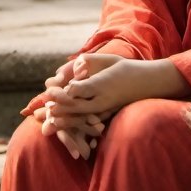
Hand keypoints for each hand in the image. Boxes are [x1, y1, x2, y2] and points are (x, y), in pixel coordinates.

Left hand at [28, 52, 184, 159]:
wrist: (149, 84)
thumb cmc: (128, 68)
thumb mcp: (110, 60)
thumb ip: (91, 62)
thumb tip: (76, 62)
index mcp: (100, 84)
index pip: (76, 90)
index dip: (60, 92)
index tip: (47, 91)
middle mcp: (102, 99)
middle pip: (74, 107)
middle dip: (57, 108)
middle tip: (42, 110)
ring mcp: (105, 109)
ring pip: (81, 118)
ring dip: (64, 121)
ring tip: (49, 123)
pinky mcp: (108, 115)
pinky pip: (91, 124)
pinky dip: (78, 127)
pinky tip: (68, 129)